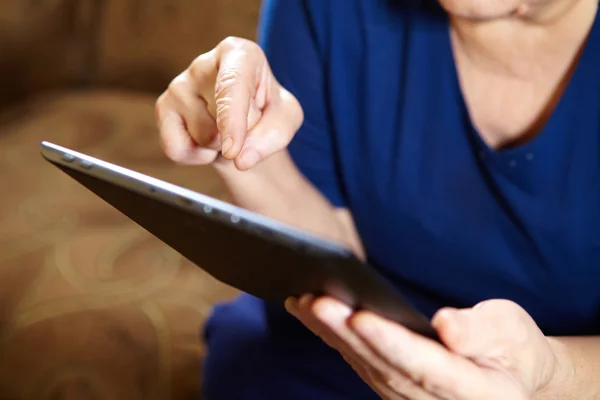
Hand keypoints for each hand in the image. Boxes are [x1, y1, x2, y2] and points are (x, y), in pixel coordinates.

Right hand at [155, 37, 302, 170]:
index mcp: (238, 54)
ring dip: (220, 147)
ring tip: (225, 130)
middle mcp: (203, 64)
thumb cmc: (266, 111)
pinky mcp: (163, 108)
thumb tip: (240, 159)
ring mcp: (178, 86)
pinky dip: (197, 157)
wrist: (243, 121)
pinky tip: (207, 141)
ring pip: (202, 139)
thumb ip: (272, 136)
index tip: (232, 150)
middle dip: (241, 138)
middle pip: (219, 122)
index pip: (232, 85)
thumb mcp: (285, 120)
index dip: (232, 119)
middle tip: (246, 124)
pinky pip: (176, 149)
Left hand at [286, 296, 561, 399]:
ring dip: (328, 331)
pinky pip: (354, 359)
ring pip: (360, 361)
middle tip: (315, 299)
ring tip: (302, 299)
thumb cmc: (512, 350)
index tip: (361, 315)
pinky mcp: (387, 381)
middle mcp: (427, 397)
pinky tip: (306, 309)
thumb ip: (482, 332)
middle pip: (380, 362)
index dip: (389, 341)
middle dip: (344, 330)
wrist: (507, 378)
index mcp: (465, 388)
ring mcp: (402, 393)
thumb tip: (446, 326)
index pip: (420, 364)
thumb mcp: (513, 334)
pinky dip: (329, 334)